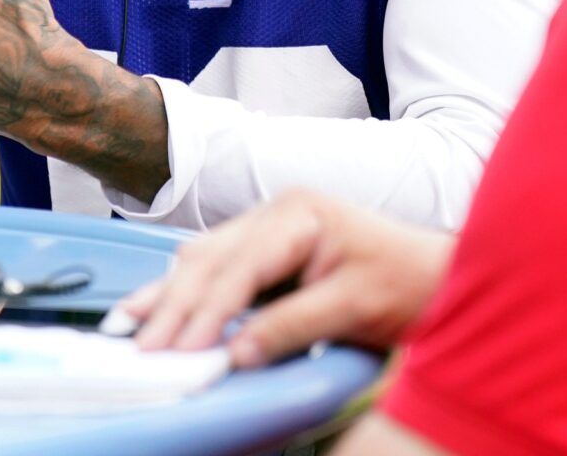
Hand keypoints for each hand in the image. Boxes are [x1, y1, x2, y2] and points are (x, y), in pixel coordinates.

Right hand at [116, 189, 453, 367]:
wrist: (438, 273)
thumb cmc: (407, 281)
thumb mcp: (355, 305)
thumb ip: (294, 325)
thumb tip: (236, 353)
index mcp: (300, 214)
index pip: (239, 266)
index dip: (207, 310)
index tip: (181, 348)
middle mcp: (278, 212)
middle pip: (209, 258)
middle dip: (172, 304)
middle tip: (139, 344)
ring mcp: (270, 227)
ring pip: (203, 258)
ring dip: (168, 294)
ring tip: (128, 324)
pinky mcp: (268, 248)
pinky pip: (215, 266)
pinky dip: (185, 292)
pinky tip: (159, 309)